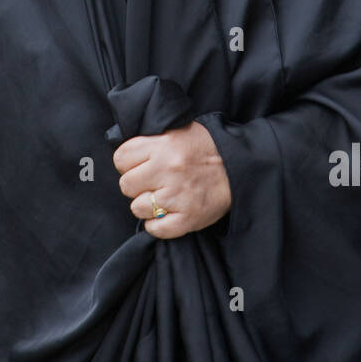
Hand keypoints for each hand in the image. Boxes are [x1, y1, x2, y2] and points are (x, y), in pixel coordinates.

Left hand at [112, 120, 231, 238]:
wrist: (239, 166)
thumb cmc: (205, 148)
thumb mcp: (177, 132)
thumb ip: (151, 141)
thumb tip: (125, 154)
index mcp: (163, 145)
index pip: (121, 158)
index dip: (127, 164)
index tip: (138, 166)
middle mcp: (167, 170)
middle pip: (126, 184)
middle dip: (136, 185)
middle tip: (151, 183)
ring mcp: (177, 195)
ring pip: (137, 208)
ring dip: (146, 206)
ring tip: (161, 198)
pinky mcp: (188, 218)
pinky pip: (156, 229)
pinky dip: (157, 225)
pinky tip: (167, 214)